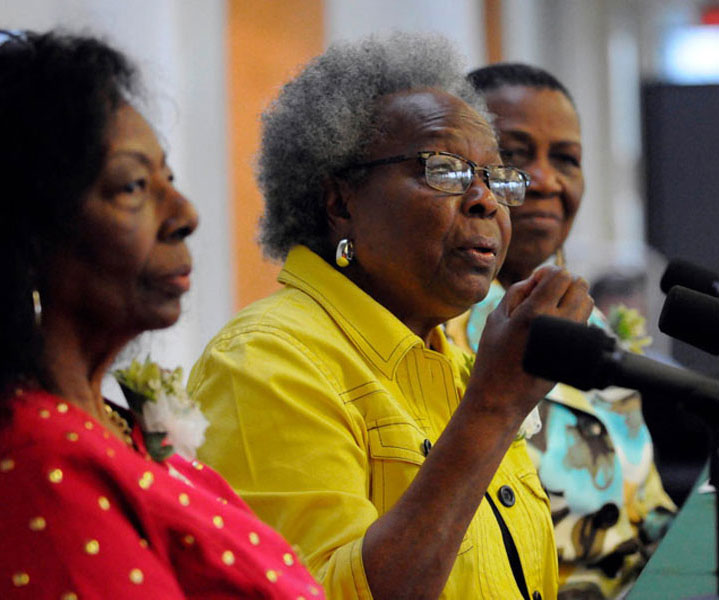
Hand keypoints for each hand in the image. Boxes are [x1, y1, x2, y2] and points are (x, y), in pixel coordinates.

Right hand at [466, 266, 593, 426]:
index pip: (561, 275)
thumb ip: (517, 293)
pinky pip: (585, 323)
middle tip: (546, 294)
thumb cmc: (492, 358)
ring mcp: (571, 340)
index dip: (549, 272)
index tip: (537, 282)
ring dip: (573, 299)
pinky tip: (555, 327)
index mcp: (535, 313)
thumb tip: (539, 279)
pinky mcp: (577, 353)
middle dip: (564, 283)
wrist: (501, 398)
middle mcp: (559, 325)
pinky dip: (574, 317)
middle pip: (580, 285)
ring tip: (552, 309)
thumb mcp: (495, 320)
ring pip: (588, 303)